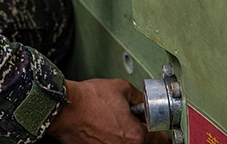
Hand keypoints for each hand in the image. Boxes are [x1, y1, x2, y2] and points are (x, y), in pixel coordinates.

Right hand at [46, 78, 169, 143]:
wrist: (64, 109)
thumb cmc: (89, 100)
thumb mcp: (121, 88)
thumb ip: (138, 97)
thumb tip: (143, 101)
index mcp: (136, 136)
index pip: (160, 141)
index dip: (162, 134)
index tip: (162, 133)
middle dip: (142, 134)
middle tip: (137, 124)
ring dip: (125, 137)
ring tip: (115, 124)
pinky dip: (110, 139)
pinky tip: (103, 128)